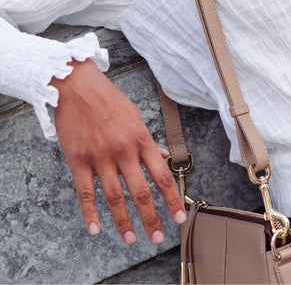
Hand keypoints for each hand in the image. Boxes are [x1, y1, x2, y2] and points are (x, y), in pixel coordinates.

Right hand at [51, 58, 185, 244]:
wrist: (76, 85)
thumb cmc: (108, 99)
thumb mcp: (135, 116)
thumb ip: (149, 140)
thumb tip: (165, 155)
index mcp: (141, 139)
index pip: (162, 175)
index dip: (172, 199)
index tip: (180, 218)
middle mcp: (123, 150)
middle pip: (141, 192)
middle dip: (152, 219)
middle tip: (157, 238)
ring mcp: (100, 156)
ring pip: (115, 197)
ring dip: (124, 222)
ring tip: (132, 239)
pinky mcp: (78, 160)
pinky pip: (85, 193)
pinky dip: (90, 214)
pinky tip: (95, 229)